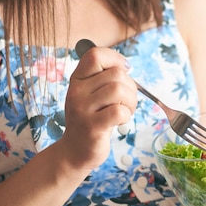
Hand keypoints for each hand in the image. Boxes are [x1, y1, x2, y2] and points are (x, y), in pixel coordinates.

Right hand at [60, 46, 136, 168]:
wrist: (74, 151)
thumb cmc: (89, 120)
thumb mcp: (89, 94)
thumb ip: (103, 79)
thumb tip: (126, 66)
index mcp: (77, 79)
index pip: (96, 54)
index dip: (116, 60)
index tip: (124, 73)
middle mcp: (77, 91)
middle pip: (116, 74)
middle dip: (131, 87)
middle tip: (127, 102)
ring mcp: (83, 109)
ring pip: (119, 90)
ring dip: (131, 101)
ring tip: (125, 111)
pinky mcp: (92, 126)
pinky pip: (119, 111)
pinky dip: (126, 115)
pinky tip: (120, 121)